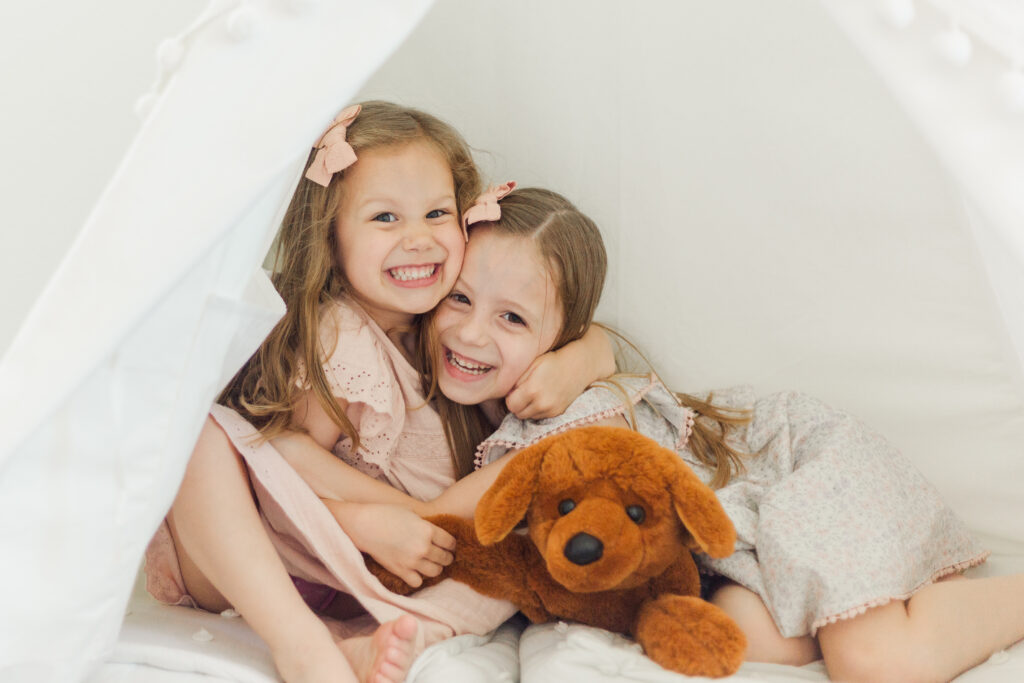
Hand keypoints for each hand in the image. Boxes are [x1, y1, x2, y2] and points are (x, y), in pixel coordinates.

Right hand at [326, 502, 454, 587]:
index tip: (449, 544)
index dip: (451, 544)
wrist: (364, 525)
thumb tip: (436, 529)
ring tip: (431, 563)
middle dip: (446, 556)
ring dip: (435, 568)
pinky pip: (418, 582)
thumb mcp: (411, 512)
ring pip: (435, 572)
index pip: (451, 543)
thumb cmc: (386, 513)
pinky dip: (418, 577)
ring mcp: (412, 561)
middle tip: (442, 554)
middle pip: (446, 558)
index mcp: (428, 530)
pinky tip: (415, 570)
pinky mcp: (400, 571)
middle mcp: (423, 547)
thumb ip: (426, 523)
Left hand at [505, 350, 585, 418]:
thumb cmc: (552, 361)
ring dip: (527, 408)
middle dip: (517, 404)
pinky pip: (539, 416)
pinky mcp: (557, 413)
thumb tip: (507, 393)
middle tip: (523, 392)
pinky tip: (542, 397)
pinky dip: (537, 410)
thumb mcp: (531, 364)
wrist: (578, 366)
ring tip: (533, 394)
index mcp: (532, 390)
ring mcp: (551, 410)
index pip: (510, 404)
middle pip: (518, 413)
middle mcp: (542, 403)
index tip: (515, 389)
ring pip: (528, 416)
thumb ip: (516, 380)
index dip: (510, 396)